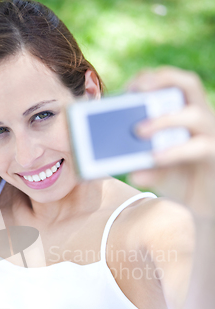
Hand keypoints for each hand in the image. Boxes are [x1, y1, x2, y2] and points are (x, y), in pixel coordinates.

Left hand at [127, 66, 214, 217]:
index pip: (173, 83)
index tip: (129, 87)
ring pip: (194, 115)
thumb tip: (130, 169)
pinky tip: (154, 157)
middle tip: (136, 91)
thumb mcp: (156, 170)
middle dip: (162, 80)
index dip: (152, 78)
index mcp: (185, 114)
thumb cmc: (178, 180)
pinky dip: (173, 152)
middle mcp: (201, 120)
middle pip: (189, 85)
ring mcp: (211, 136)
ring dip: (163, 120)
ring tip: (138, 131)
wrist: (200, 204)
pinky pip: (198, 147)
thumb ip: (143, 164)